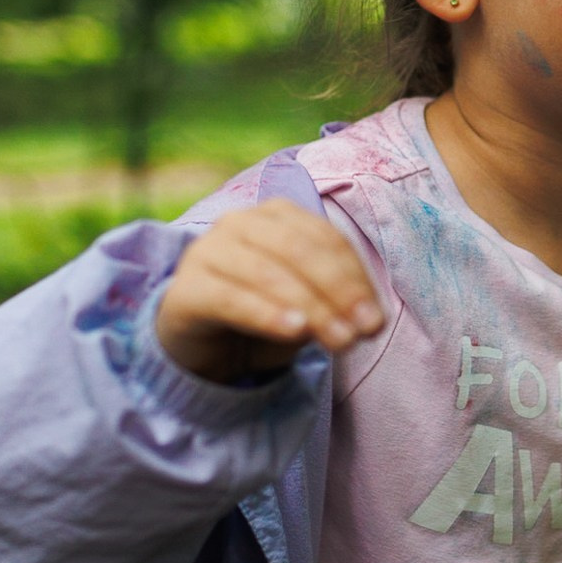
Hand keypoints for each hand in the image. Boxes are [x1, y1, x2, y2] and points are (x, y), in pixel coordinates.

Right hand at [155, 200, 384, 383]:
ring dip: (310, 307)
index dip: (355, 277)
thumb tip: (368, 319)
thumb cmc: (260, 317)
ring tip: (339, 340)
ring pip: (267, 272)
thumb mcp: (305, 308)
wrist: (199, 346)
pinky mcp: (186, 288)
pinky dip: (266, 314)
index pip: (324, 239)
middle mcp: (239, 223)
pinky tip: (294, 331)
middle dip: (337, 292)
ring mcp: (207, 251)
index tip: (376, 319)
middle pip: (298, 250)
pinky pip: (231, 298)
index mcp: (275, 216)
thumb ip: (333, 303)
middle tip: (362, 333)